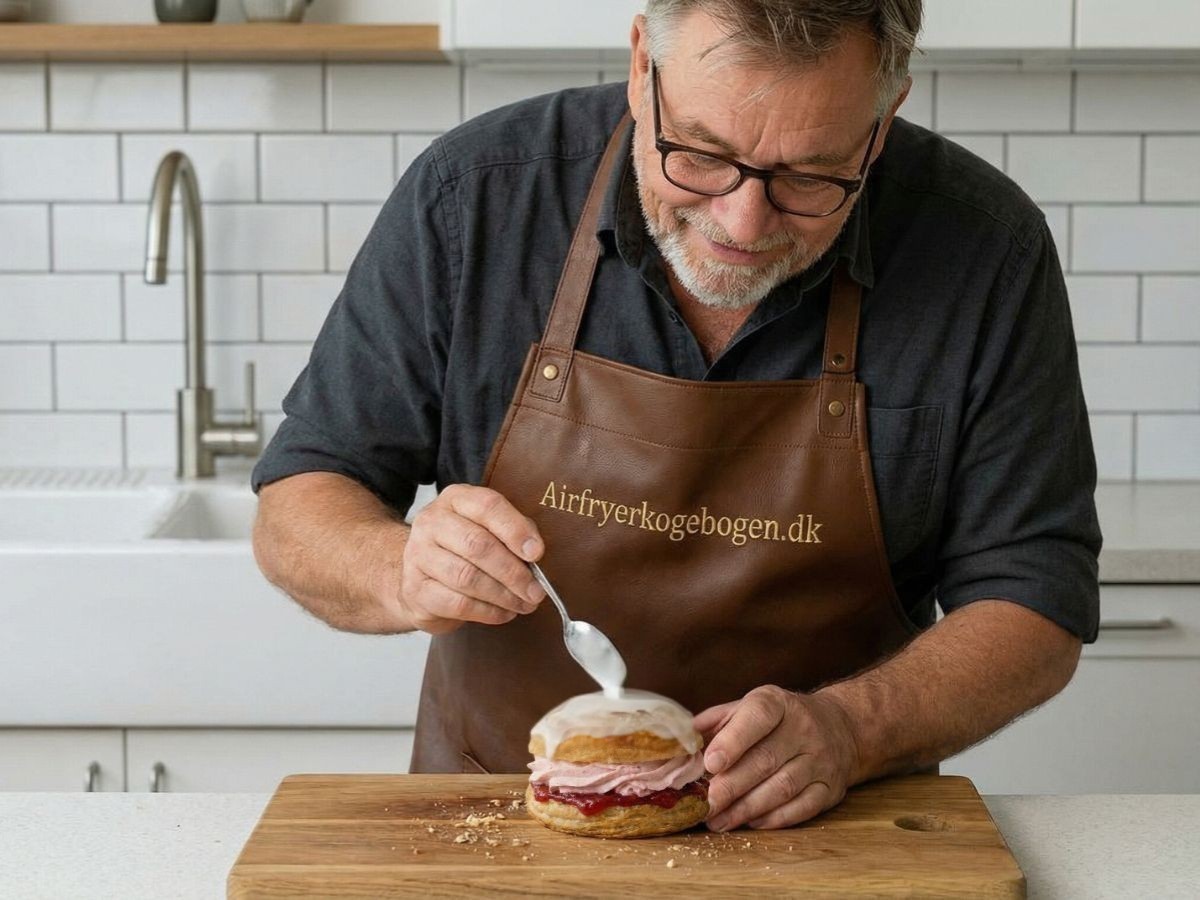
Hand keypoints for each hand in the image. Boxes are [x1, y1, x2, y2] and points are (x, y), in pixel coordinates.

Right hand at [400, 484, 545, 633]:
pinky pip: (457, 604)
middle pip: (477, 545)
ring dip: (503, 595)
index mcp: (456, 499)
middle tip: (536, 591)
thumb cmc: (463, 549)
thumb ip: (513, 532)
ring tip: (524, 604)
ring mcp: (418, 556)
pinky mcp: (415, 590)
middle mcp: (432, 522)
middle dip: (513, 572)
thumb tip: (534, 552)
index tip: (537, 553)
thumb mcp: (488, 528)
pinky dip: (488, 612)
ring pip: (467, 577)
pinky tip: (504, 613)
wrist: (420, 575)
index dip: (515, 530)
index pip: (487, 506)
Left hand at [695, 685, 858, 831]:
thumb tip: (682, 741)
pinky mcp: (830, 788)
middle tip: (705, 804)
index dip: (733, 741)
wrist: (839, 727)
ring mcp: (821, 760)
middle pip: (766, 760)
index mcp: (778, 703)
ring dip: (746, 809)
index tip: (710, 763)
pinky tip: (750, 823)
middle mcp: (804, 729)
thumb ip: (716, 722)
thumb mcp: (749, 708)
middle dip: (731, 786)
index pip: (757, 717)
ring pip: (782, 788)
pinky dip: (773, 819)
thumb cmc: (779, 720)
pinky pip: (802, 808)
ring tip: (718, 820)